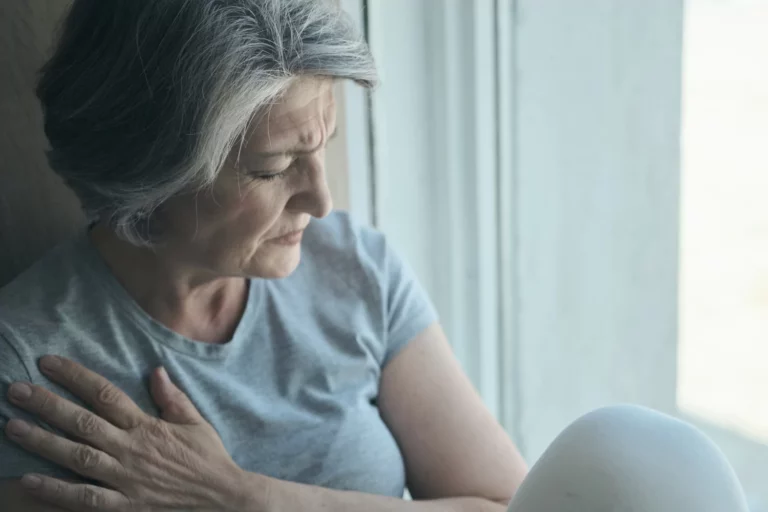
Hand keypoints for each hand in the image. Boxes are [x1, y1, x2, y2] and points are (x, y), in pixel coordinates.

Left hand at [3, 356, 261, 510]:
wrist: (223, 500)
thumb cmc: (209, 459)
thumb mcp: (195, 423)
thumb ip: (172, 397)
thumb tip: (155, 369)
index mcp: (147, 426)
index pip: (105, 394)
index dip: (75, 376)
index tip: (48, 362)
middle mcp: (131, 449)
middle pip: (82, 422)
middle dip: (47, 404)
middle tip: (15, 390)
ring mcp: (125, 478)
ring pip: (76, 456)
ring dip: (42, 441)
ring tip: (13, 426)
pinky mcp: (123, 505)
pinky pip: (84, 497)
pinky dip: (56, 490)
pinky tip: (30, 480)